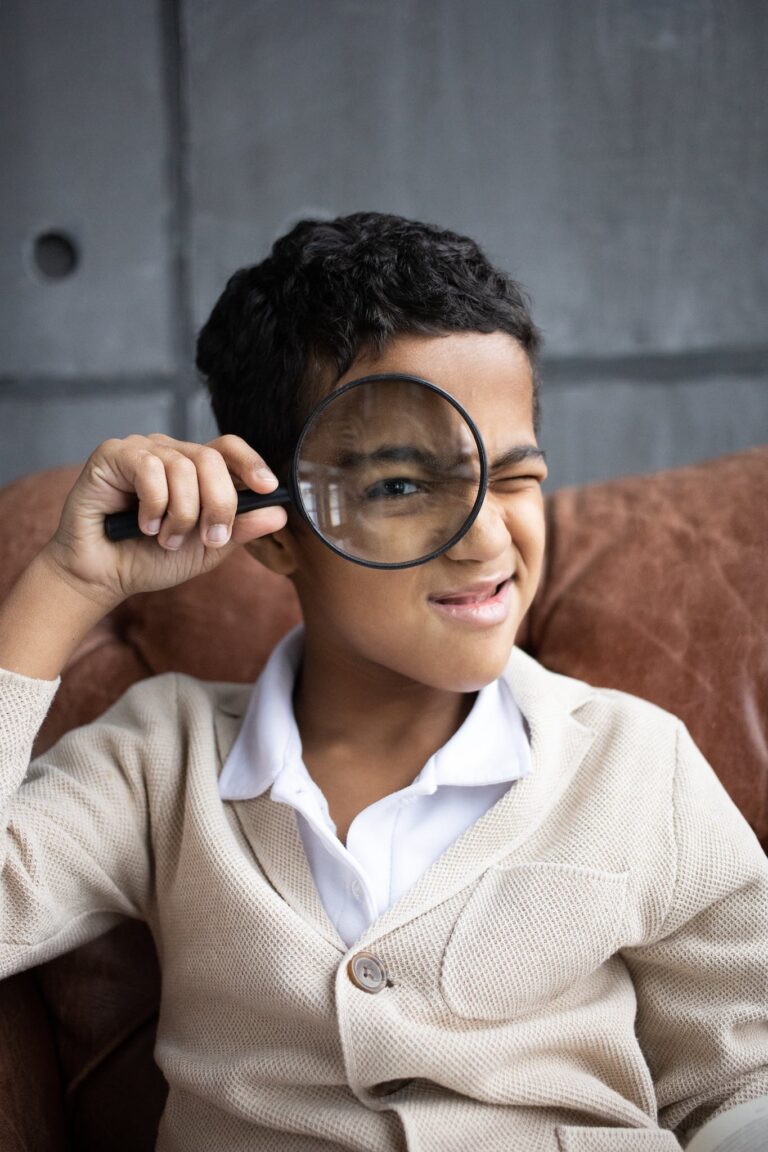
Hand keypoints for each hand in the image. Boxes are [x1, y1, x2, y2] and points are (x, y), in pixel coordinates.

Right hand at [42, 433, 287, 607]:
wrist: (104, 577)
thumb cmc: (151, 559)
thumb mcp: (207, 548)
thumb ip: (240, 528)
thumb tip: (279, 513)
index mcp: (194, 469)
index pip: (229, 448)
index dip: (251, 463)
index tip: (267, 488)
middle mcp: (169, 452)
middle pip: (211, 458)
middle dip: (218, 503)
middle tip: (208, 538)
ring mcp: (141, 450)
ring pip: (183, 466)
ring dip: (182, 514)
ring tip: (165, 539)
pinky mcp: (112, 455)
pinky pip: (149, 468)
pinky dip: (154, 504)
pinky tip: (143, 524)